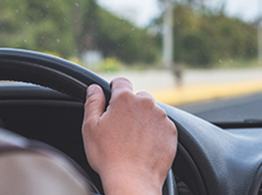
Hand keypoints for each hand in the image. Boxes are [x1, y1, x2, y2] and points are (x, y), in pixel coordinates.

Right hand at [82, 78, 176, 194]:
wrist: (133, 180)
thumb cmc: (108, 156)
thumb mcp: (90, 128)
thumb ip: (92, 103)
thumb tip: (94, 88)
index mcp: (125, 99)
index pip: (121, 81)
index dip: (114, 89)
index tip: (112, 100)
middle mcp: (146, 103)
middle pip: (138, 97)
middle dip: (130, 107)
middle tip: (120, 128)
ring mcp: (161, 117)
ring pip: (151, 111)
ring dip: (143, 120)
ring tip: (132, 140)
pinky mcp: (171, 131)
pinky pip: (162, 126)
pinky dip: (155, 132)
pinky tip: (144, 146)